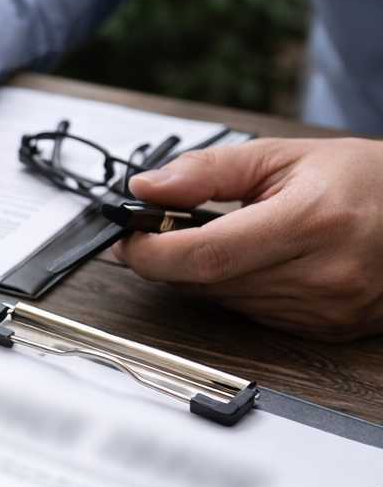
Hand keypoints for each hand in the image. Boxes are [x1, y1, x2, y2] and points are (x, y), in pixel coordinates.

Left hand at [117, 137, 382, 340]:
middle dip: (170, 259)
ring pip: (224, 303)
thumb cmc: (366, 180)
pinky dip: (237, 291)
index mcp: (311, 222)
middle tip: (160, 231)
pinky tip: (256, 262)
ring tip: (222, 237)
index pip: (203, 256)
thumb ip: (209, 171)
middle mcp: (321, 274)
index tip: (128, 237)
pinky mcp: (327, 330)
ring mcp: (326, 309)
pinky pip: (253, 316)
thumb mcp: (285, 156)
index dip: (151, 251)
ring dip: (203, 276)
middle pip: (207, 283)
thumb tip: (147, 188)